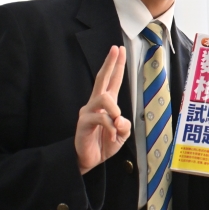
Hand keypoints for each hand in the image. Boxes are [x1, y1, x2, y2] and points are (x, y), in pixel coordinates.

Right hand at [75, 46, 130, 173]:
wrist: (88, 160)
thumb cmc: (104, 144)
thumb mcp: (121, 134)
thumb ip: (124, 125)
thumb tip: (120, 119)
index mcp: (107, 103)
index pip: (113, 80)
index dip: (116, 65)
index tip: (119, 50)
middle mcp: (96, 103)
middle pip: (102, 78)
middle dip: (110, 63)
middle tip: (115, 50)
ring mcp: (88, 111)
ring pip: (104, 97)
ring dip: (115, 109)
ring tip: (117, 120)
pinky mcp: (84, 122)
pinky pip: (101, 118)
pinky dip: (110, 127)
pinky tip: (111, 136)